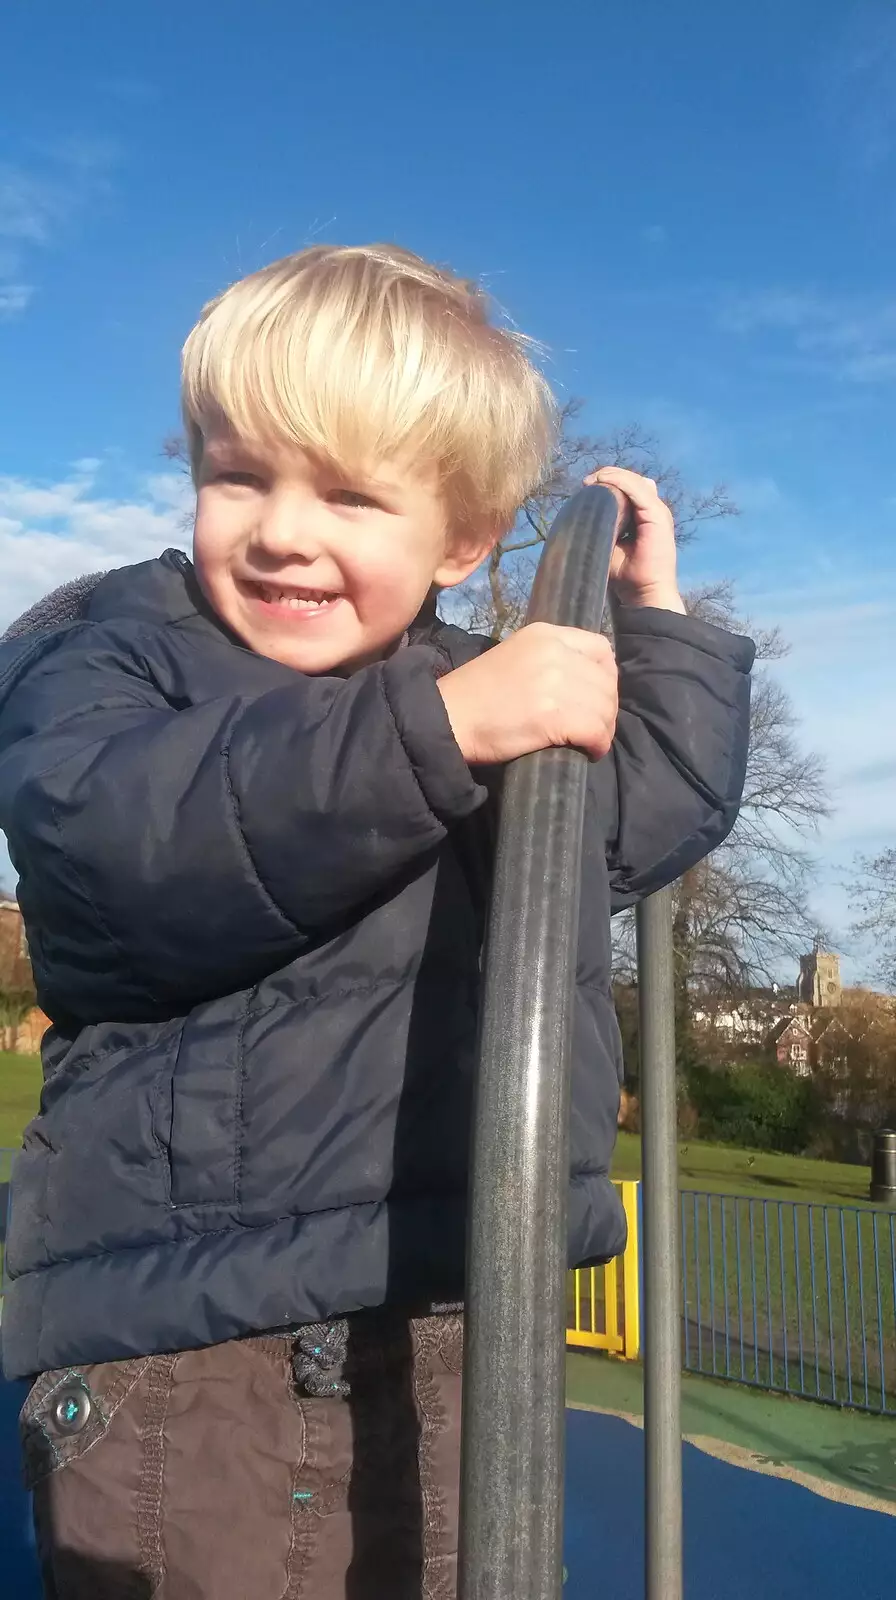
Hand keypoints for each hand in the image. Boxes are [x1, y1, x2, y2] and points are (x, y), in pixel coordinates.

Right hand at [437, 623, 618, 764]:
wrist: (446, 717)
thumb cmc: (475, 694)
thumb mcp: (515, 657)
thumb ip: (549, 660)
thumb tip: (582, 683)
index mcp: (545, 634)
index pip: (601, 648)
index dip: (606, 676)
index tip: (595, 696)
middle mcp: (555, 652)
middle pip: (607, 681)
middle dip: (606, 708)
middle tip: (595, 728)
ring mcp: (555, 682)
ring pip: (604, 707)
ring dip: (603, 729)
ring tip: (591, 743)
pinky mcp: (553, 714)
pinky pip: (595, 730)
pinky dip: (597, 744)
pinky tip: (588, 752)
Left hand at [584, 466, 685, 612]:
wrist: (643, 593)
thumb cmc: (626, 576)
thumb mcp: (611, 544)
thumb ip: (607, 524)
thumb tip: (593, 507)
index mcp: (645, 516)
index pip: (629, 489)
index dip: (609, 482)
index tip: (586, 486)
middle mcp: (653, 511)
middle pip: (632, 482)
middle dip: (609, 477)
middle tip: (586, 482)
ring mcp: (658, 512)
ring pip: (634, 482)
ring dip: (612, 476)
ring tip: (592, 480)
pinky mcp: (657, 516)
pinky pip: (637, 490)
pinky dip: (620, 482)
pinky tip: (603, 480)